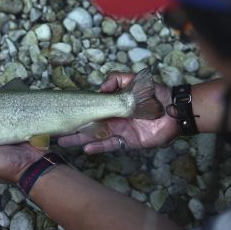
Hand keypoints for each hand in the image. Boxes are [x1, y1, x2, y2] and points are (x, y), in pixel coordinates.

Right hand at [58, 72, 178, 153]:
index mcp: (113, 104)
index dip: (79, 111)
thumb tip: (99, 88)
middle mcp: (113, 118)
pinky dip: (98, 147)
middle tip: (56, 131)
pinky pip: (110, 145)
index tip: (64, 112)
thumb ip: (117, 80)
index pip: (92, 108)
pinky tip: (85, 149)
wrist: (174, 111)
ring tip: (64, 142)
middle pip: (89, 124)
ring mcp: (119, 130)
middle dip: (73, 128)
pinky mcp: (128, 141)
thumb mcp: (134, 81)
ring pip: (95, 136)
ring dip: (80, 139)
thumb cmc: (156, 94)